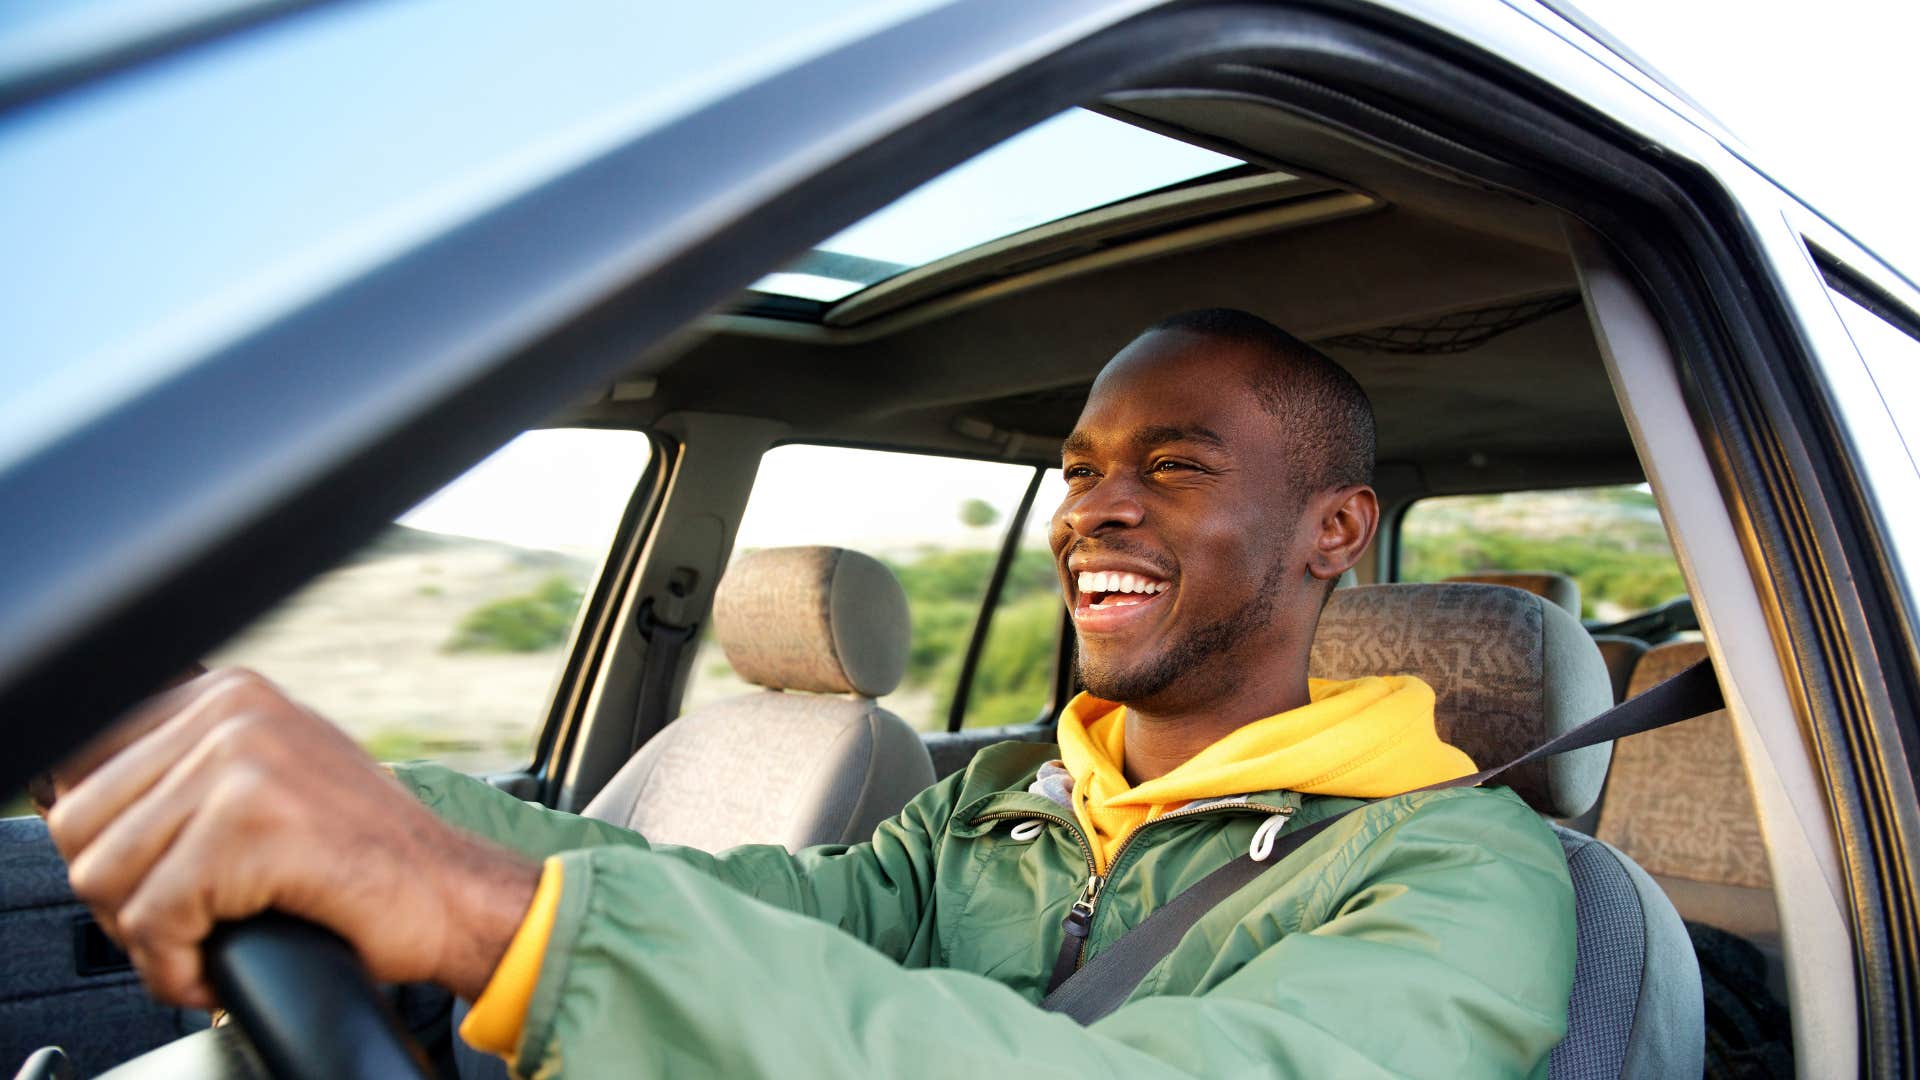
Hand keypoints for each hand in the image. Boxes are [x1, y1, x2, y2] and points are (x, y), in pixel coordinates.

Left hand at [44, 668, 539, 1008]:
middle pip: (81, 823)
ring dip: (145, 938)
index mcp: (228, 692)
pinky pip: (153, 918)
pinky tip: (215, 969)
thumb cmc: (364, 855)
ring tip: (202, 946)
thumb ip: (188, 769)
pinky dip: (175, 968)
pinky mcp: (249, 826)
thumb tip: (71, 794)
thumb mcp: (271, 780)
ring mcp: (240, 761)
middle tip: (181, 928)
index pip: (84, 763)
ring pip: (104, 874)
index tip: (154, 884)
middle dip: (119, 897)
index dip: (107, 844)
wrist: (452, 894)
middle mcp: (230, 710)